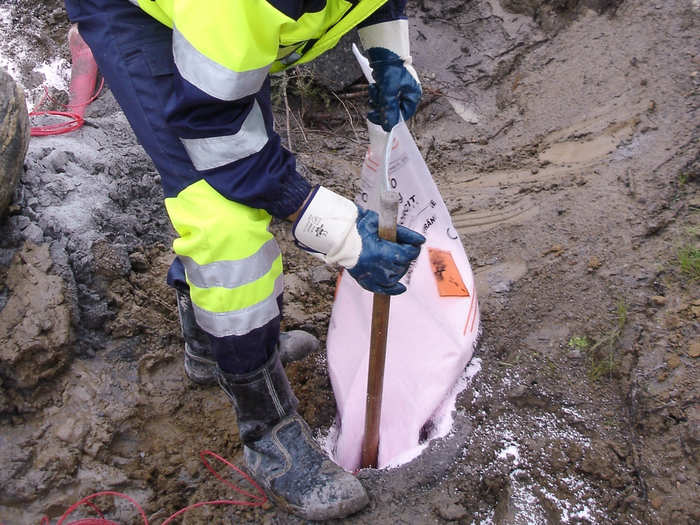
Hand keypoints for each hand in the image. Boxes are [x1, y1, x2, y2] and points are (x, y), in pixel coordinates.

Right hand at [292, 186, 424, 293]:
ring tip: (396, 261)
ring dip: (399, 270)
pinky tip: (401, 288)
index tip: (412, 244)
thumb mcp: (381, 224)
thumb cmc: (360, 227)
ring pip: (394, 278)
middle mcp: (377, 267)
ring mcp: (371, 276)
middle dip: (405, 257)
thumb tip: (421, 240)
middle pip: (402, 265)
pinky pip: (382, 290)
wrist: (340, 236)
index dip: (412, 248)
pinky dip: (393, 290)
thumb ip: (403, 233)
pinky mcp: (365, 281)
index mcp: (381, 252)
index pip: (407, 254)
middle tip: (402, 249)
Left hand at [367, 47, 421, 131]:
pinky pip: (381, 95)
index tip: (380, 120)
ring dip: (377, 99)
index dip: (392, 119)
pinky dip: (376, 93)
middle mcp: (406, 92)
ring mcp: (397, 88)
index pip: (404, 114)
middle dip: (382, 107)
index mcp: (413, 94)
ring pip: (385, 103)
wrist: (383, 49)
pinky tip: (374, 86)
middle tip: (372, 108)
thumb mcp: (389, 91)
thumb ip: (388, 110)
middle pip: (393, 110)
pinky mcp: (388, 84)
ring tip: (374, 89)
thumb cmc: (391, 67)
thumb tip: (388, 127)